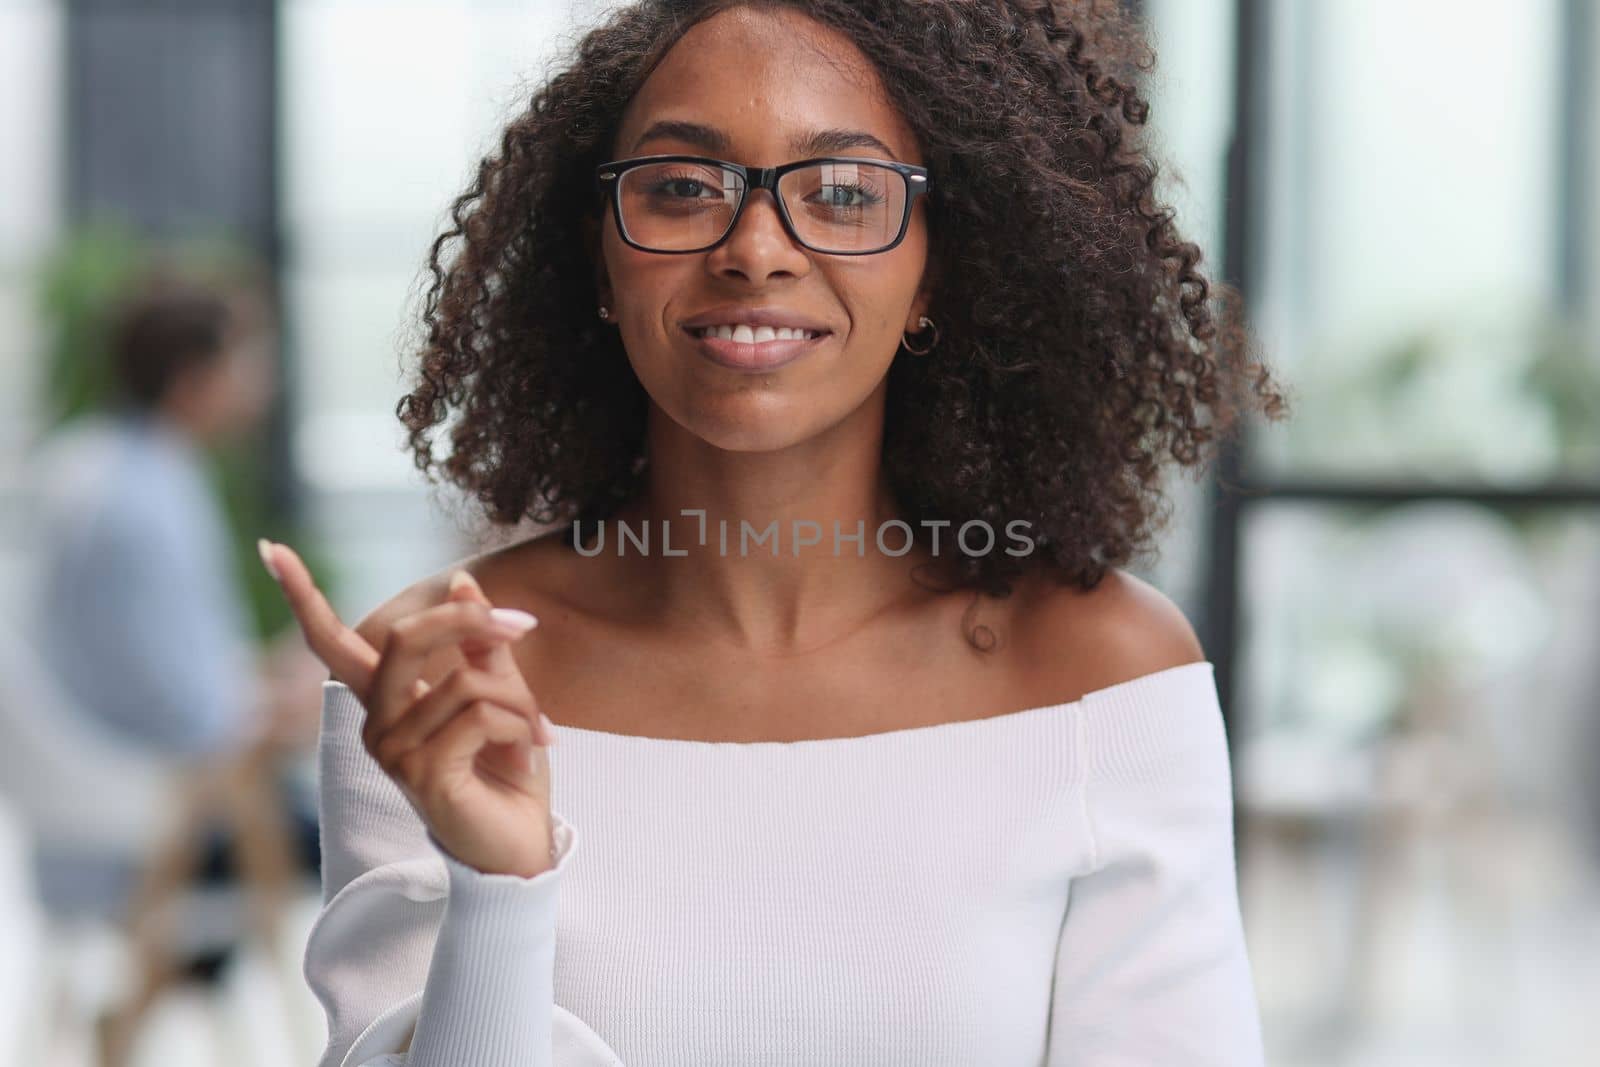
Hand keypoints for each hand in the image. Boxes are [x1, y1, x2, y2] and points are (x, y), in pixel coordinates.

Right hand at [258, 539, 556, 876]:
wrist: (522, 842)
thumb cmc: (506, 770)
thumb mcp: (501, 695)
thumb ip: (481, 643)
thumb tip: (463, 579)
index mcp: (386, 700)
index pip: (330, 643)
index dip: (301, 596)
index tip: (271, 548)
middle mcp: (376, 723)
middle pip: (403, 636)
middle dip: (466, 621)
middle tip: (521, 625)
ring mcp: (392, 751)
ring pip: (463, 680)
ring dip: (519, 698)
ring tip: (537, 731)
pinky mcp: (421, 774)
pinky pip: (479, 716)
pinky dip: (522, 725)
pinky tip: (532, 751)